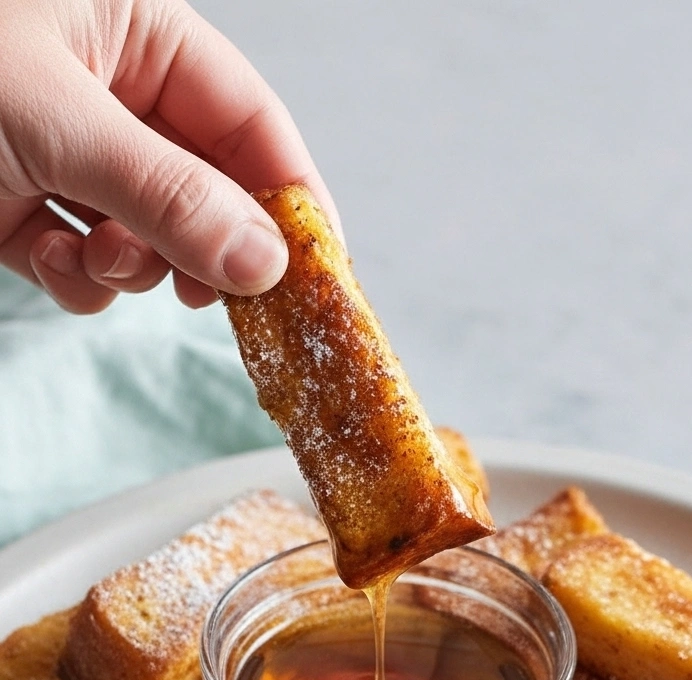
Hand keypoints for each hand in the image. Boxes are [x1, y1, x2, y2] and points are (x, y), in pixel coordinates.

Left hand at [0, 0, 340, 312]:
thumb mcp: (61, 123)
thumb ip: (166, 193)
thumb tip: (263, 261)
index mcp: (138, 31)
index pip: (249, 121)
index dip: (288, 198)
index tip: (319, 273)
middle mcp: (111, 93)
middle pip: (205, 192)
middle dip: (200, 247)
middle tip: (210, 293)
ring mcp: (68, 156)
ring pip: (145, 241)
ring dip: (128, 268)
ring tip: (94, 256)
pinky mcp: (23, 210)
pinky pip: (83, 266)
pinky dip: (72, 279)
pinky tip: (43, 255)